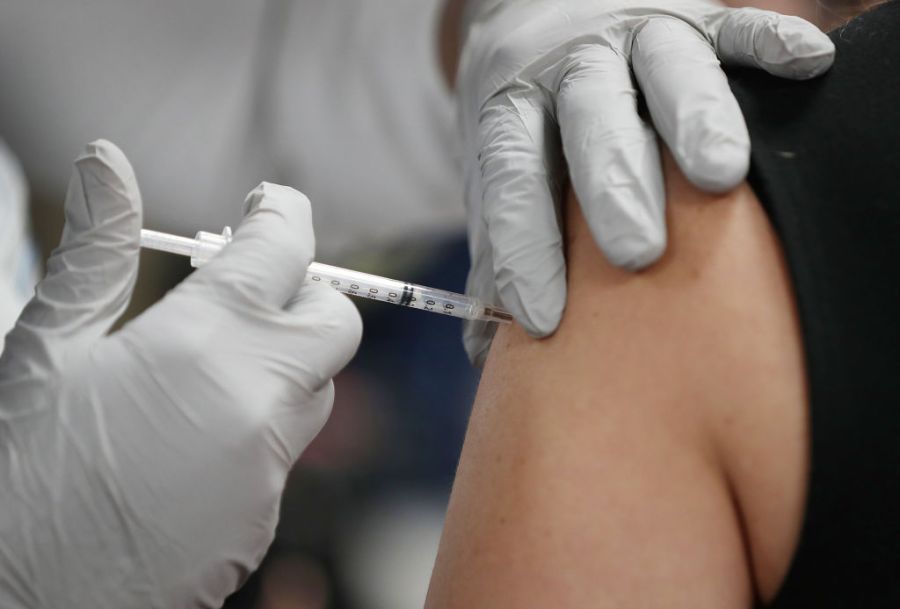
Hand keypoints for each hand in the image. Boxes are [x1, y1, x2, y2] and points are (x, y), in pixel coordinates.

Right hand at [0, 141, 361, 607]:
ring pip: (313, 392)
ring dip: (281, 366)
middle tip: (247, 293)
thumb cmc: (18, 464)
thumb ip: (96, 249)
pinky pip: (282, 456)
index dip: (284, 213)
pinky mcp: (262, 519)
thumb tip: (110, 161)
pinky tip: (187, 445)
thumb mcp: (46, 346)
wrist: (15, 597)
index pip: (285, 248)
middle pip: (336, 322)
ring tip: (204, 372)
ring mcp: (268, 468)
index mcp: (206, 341)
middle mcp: (259, 401)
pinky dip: (255, 432)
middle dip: (304, 296)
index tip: (269, 205)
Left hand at [458, 0, 834, 363]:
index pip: (512, 178)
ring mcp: (631, 34)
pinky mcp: (690, 14)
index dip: (524, 245)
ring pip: (664, 68)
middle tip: (635, 255)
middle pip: (591, 123)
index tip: (541, 316)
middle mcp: (569, 67)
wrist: (535, 10)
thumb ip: (497, 247)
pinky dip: (766, 43)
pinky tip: (806, 65)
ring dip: (694, 118)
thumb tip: (483, 349)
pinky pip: (733, 24)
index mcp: (511, 107)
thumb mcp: (495, 169)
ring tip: (719, 177)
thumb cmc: (528, 120)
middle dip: (614, 187)